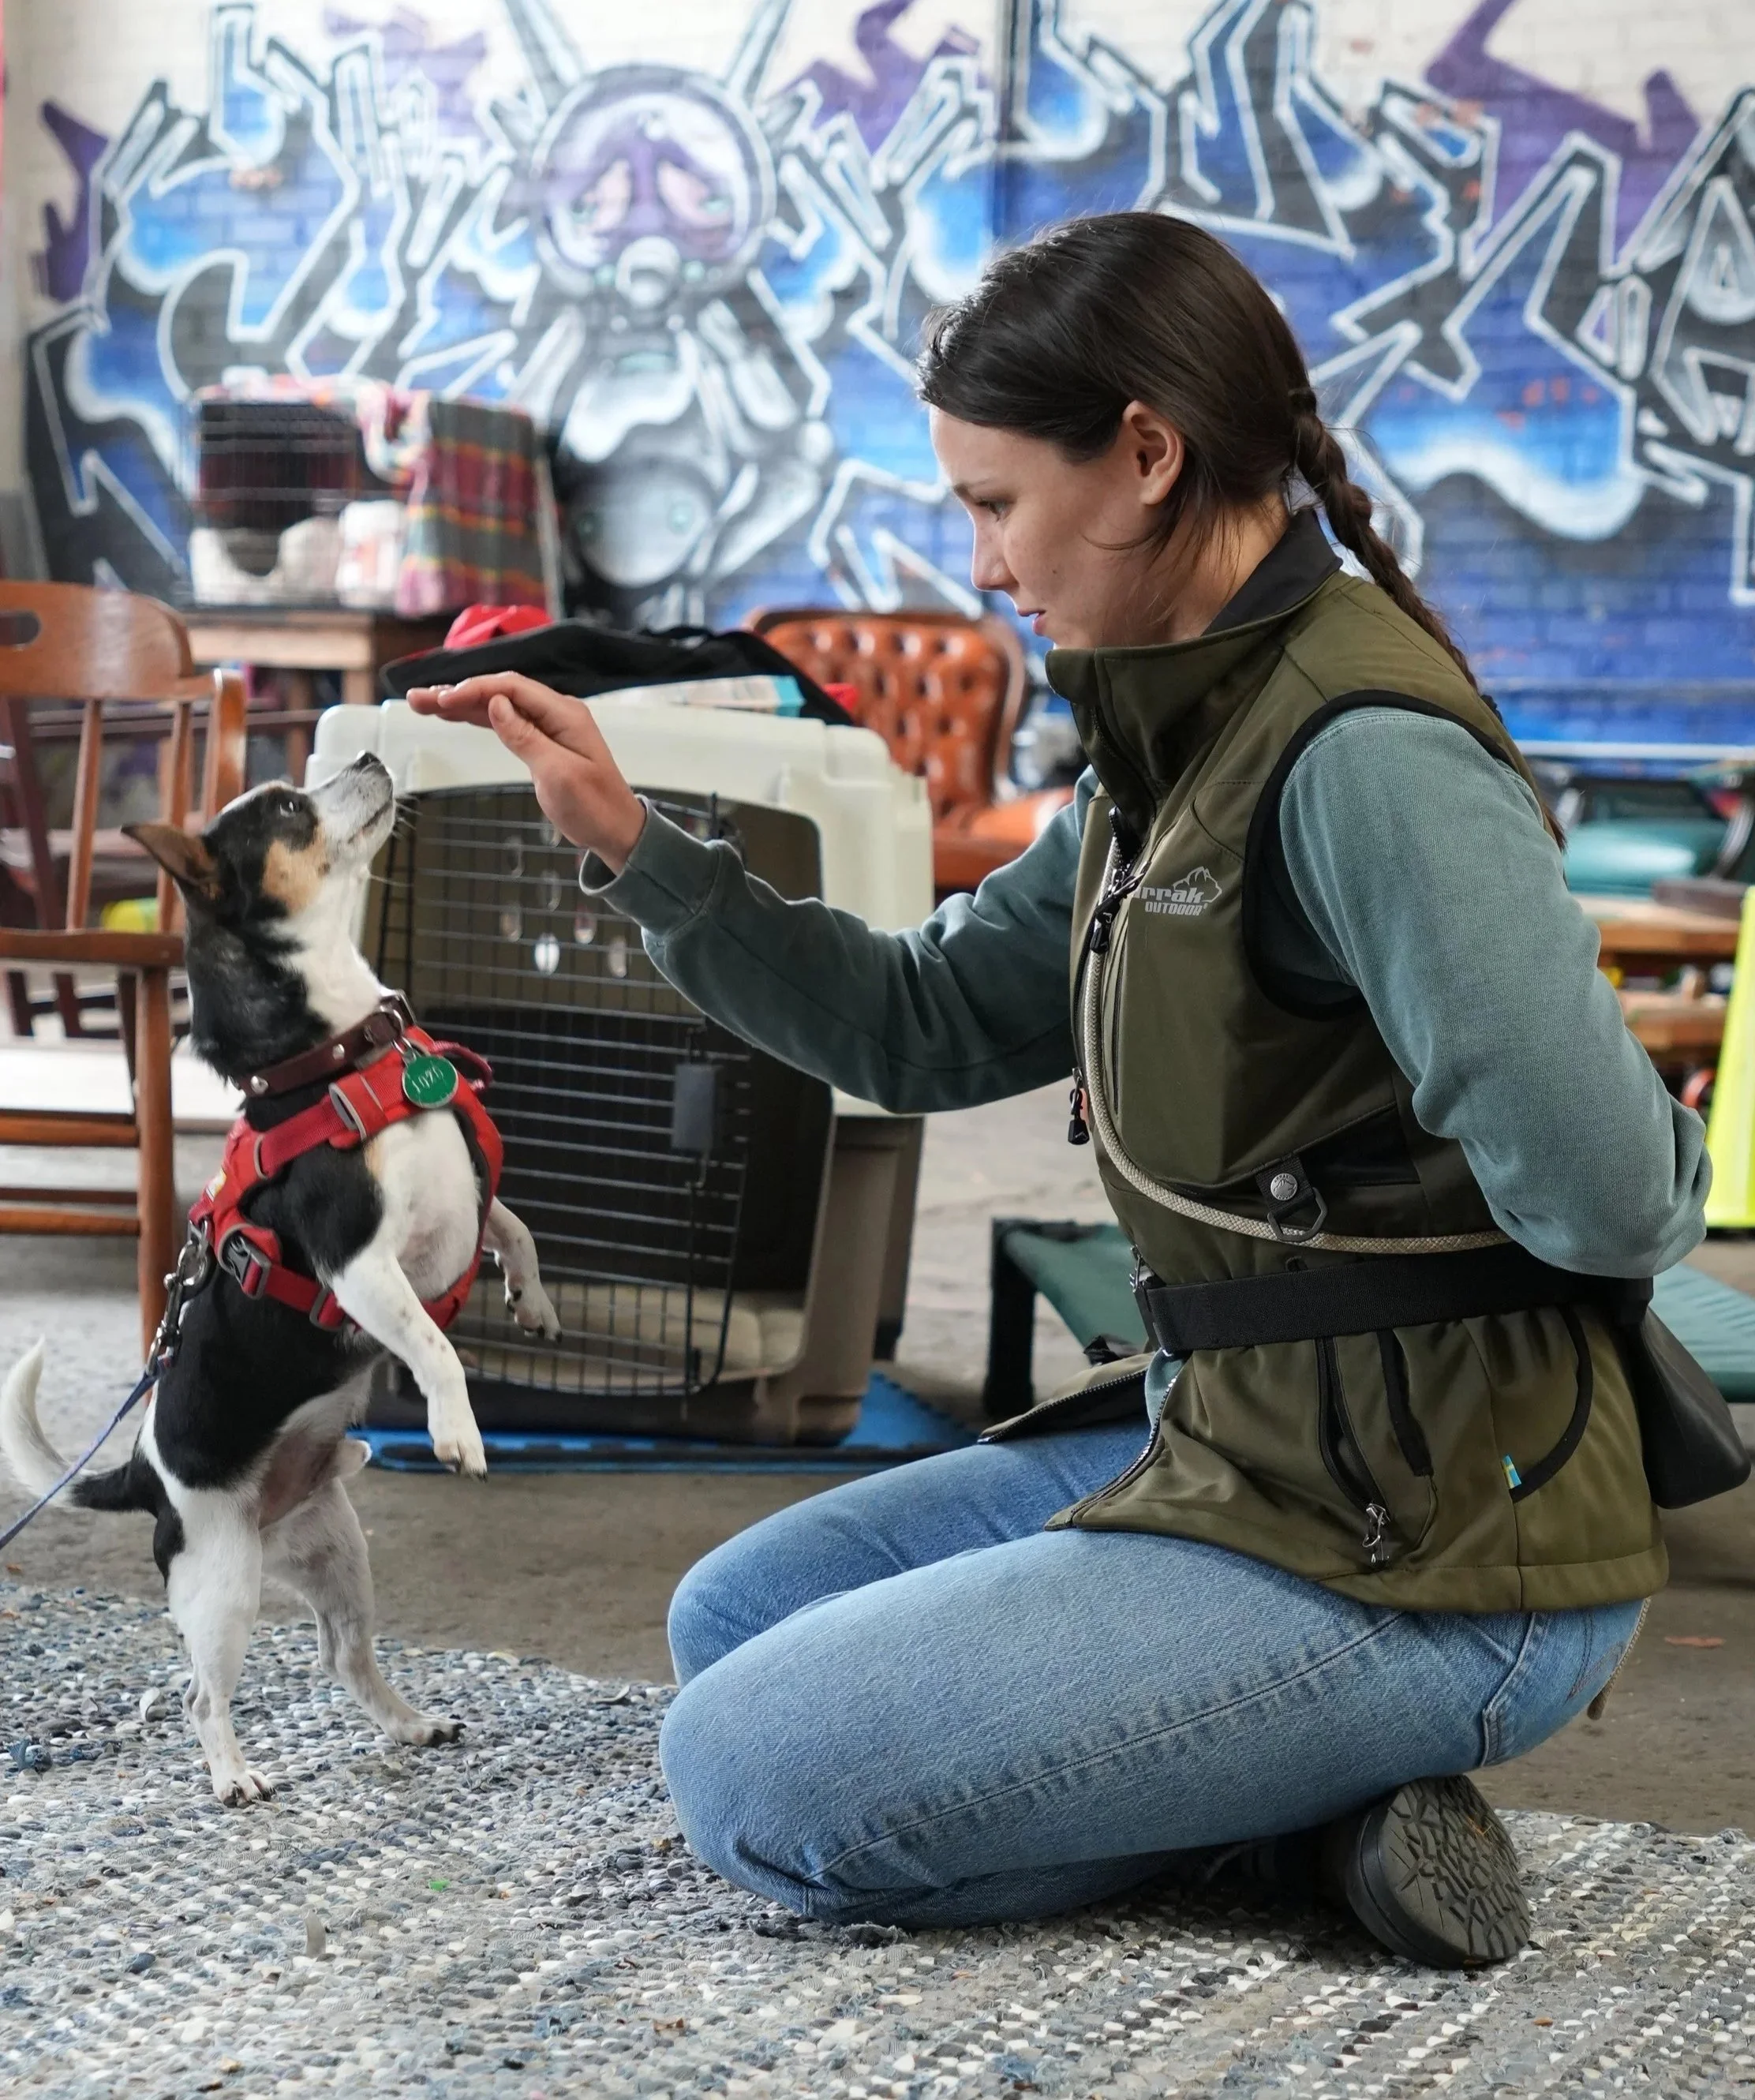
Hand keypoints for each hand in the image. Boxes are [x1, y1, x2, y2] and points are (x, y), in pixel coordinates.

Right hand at [405, 675, 647, 871]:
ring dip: (461, 705)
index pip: (511, 688)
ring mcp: (549, 726)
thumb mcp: (558, 774)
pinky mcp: (542, 742)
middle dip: (458, 693)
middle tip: (417, 699)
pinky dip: (477, 719)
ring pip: (498, 707)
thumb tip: (496, 703)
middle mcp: (556, 713)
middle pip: (500, 692)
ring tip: (423, 705)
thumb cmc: (594, 807)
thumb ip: (526, 737)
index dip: (474, 690)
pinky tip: (454, 716)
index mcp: (564, 714)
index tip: (441, 700)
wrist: (617, 831)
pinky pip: (505, 722)